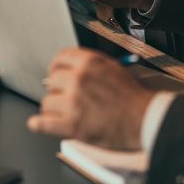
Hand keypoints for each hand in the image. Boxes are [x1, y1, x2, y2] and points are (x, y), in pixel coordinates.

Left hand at [27, 48, 153, 149]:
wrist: (145, 119)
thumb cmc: (133, 97)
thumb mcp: (113, 69)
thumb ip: (90, 67)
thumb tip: (69, 70)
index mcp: (89, 62)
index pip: (59, 58)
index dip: (56, 68)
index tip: (55, 74)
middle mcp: (78, 79)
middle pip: (51, 81)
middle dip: (57, 90)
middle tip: (64, 98)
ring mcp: (73, 103)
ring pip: (47, 103)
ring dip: (54, 109)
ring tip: (65, 114)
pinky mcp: (72, 125)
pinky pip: (43, 123)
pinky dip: (39, 124)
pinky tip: (38, 123)